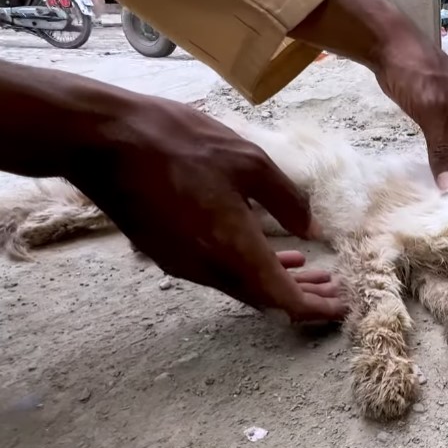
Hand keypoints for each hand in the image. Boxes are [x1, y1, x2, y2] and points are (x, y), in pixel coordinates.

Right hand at [67, 97, 346, 322]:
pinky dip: (252, 268)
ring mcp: (184, 264)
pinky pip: (220, 272)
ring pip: (243, 286)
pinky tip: (268, 249)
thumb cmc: (181, 144)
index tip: (342, 304)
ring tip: (312, 268)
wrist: (105, 141)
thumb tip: (312, 230)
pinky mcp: (168, 252)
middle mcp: (209, 270)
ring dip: (278, 281)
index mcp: (233, 251)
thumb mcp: (249, 161)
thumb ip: (287, 200)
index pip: (283, 300)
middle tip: (333, 287)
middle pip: (264, 299)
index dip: (315, 307)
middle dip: (303, 296)